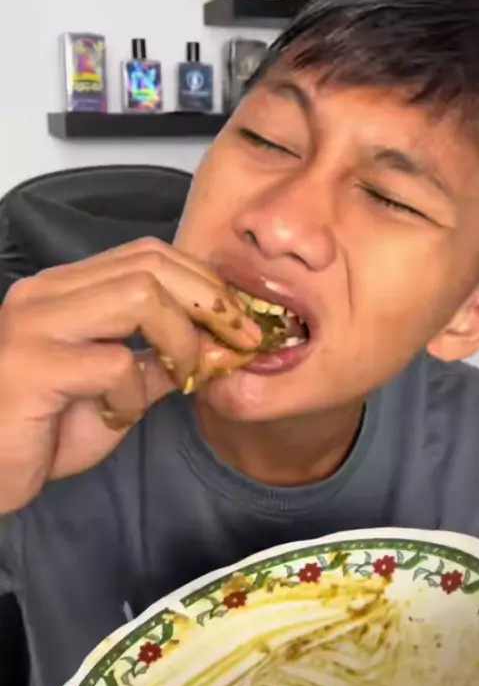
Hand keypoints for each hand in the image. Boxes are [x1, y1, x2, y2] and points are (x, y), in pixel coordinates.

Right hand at [0, 238, 259, 513]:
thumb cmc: (46, 431)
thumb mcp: (121, 390)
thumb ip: (164, 361)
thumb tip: (222, 345)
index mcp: (65, 289)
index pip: (148, 254)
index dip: (204, 282)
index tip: (241, 322)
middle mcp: (46, 293)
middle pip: (150, 264)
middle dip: (209, 302)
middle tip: (239, 342)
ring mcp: (34, 325)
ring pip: (138, 296)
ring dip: (179, 340)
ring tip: (180, 376)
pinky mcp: (30, 366)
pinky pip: (113, 363)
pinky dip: (133, 394)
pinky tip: (116, 415)